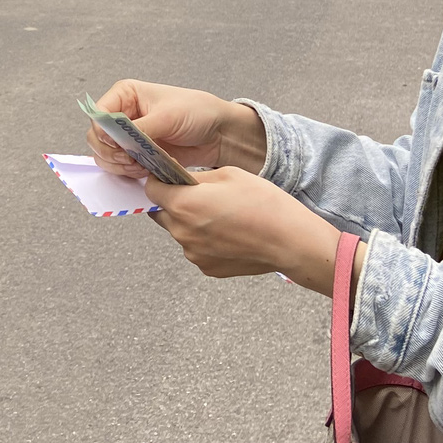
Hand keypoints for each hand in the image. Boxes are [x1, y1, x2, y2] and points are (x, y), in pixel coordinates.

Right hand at [85, 80, 266, 177]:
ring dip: (119, 165)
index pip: (98, 114)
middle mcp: (122, 115)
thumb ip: (140, 128)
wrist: (218, 133)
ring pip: (105, 155)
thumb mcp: (168, 117)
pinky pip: (119, 167)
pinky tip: (145, 170)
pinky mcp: (136, 154)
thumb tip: (117, 140)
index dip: (102, 132)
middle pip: (96, 138)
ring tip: (140, 166)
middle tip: (130, 160)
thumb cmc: (198, 112)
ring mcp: (128, 136)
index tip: (118, 145)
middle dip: (111, 152)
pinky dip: (127, 172)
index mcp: (125, 95)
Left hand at [133, 163, 349, 294]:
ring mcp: (193, 253)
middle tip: (197, 194)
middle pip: (161, 213)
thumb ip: (196, 177)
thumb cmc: (263, 204)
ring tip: (220, 214)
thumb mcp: (229, 175)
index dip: (159, 180)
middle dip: (172, 201)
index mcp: (183, 205)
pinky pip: (196, 248)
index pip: (152, 190)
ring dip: (189, 221)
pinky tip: (228, 232)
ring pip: (179, 231)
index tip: (168, 176)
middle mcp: (182, 232)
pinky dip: (204, 239)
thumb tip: (180, 178)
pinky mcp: (207, 267)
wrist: (290, 242)